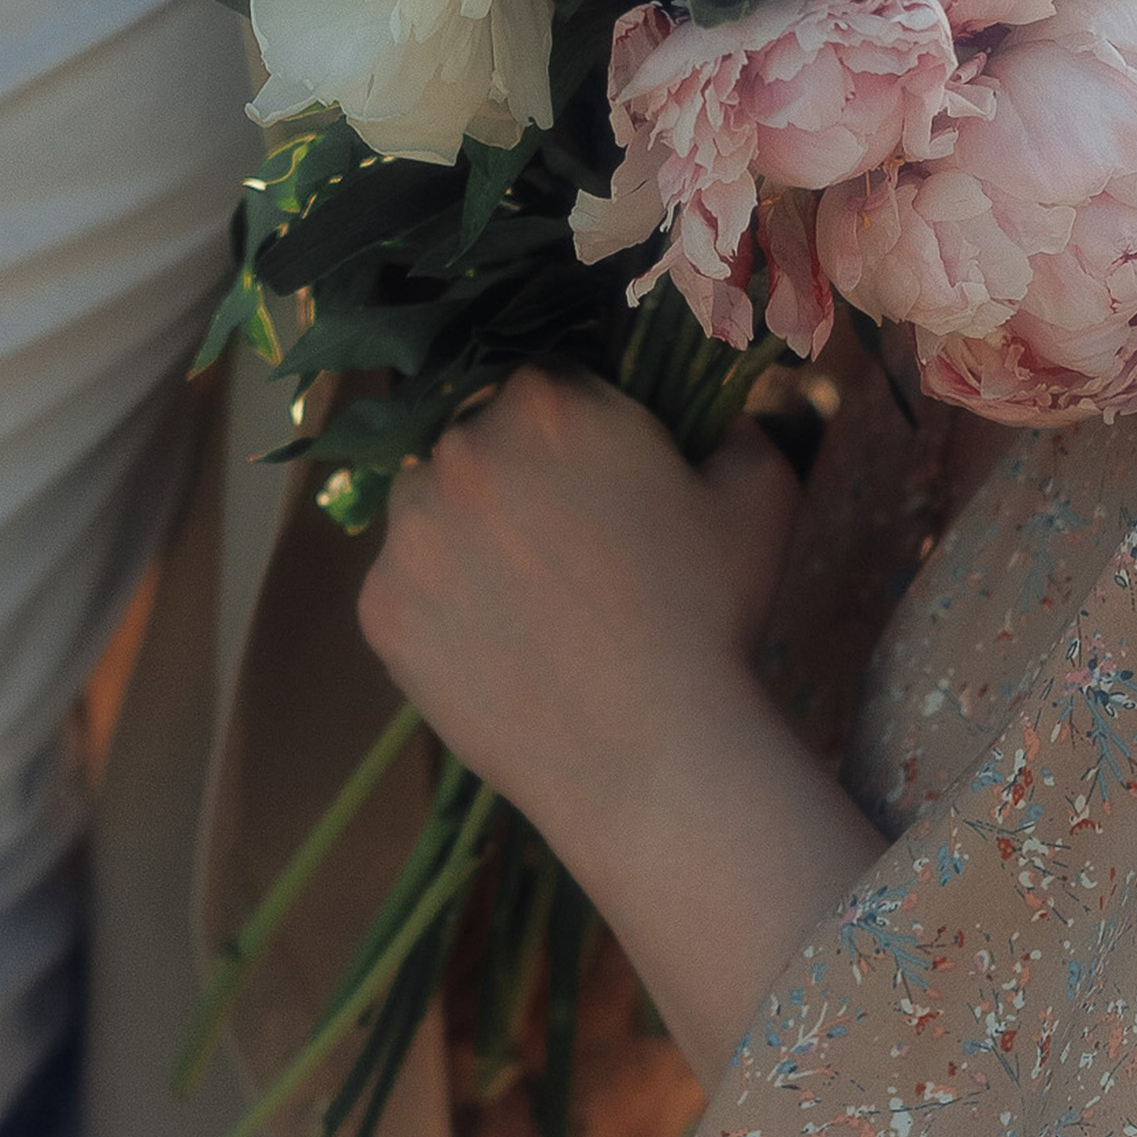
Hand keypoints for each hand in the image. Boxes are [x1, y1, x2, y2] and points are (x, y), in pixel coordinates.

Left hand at [359, 368, 797, 838]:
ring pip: (427, 509)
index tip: (595, 477)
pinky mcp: (380, 607)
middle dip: (513, 475)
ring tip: (526, 598)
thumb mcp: (757, 496)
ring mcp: (409, 530)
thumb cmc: (710, 614)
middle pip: (475, 439)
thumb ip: (741, 428)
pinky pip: (403, 586)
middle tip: (562, 543)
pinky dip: (439, 607)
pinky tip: (497, 645)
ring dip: (464, 534)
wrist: (652, 752)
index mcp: (547, 401)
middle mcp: (460, 448)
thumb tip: (730, 416)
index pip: (542, 384)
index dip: (571, 430)